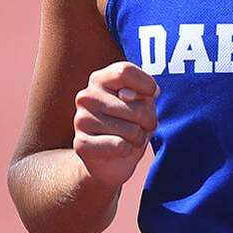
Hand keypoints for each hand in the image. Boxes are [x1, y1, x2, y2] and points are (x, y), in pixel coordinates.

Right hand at [73, 61, 159, 188]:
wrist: (110, 160)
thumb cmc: (130, 125)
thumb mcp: (143, 104)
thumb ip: (142, 95)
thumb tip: (128, 95)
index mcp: (100, 79)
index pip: (125, 71)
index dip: (147, 86)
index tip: (151, 96)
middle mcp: (86, 96)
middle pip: (136, 106)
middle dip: (149, 122)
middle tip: (140, 126)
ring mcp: (81, 119)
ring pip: (132, 130)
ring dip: (138, 138)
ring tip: (128, 139)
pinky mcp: (81, 143)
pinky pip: (120, 146)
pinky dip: (127, 150)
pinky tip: (119, 150)